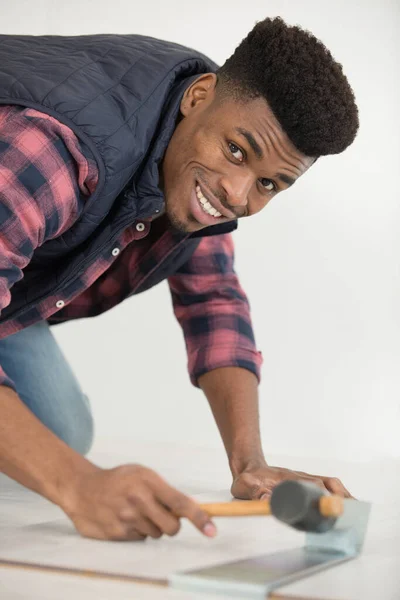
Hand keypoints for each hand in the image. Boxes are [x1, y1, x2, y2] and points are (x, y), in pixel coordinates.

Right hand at [62, 463, 216, 540]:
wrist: (82, 489)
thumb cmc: (118, 480)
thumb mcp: (142, 474)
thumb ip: (164, 490)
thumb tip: (190, 510)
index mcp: (148, 481)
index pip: (180, 503)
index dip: (199, 518)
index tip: (212, 530)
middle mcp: (138, 500)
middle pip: (172, 527)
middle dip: (172, 525)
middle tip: (161, 515)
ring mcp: (127, 519)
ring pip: (156, 535)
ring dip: (151, 526)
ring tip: (135, 512)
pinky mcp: (117, 534)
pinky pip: (139, 540)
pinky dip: (136, 532)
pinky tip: (124, 519)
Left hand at [231, 461, 352, 499]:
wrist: (249, 467)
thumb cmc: (248, 479)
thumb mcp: (246, 486)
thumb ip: (255, 493)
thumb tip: (269, 500)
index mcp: (289, 478)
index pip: (312, 484)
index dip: (323, 494)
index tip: (333, 505)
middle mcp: (301, 477)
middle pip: (327, 483)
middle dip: (340, 497)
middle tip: (348, 514)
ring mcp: (305, 479)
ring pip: (330, 483)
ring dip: (343, 495)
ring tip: (355, 511)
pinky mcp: (306, 483)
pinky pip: (327, 485)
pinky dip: (339, 494)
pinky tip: (346, 506)